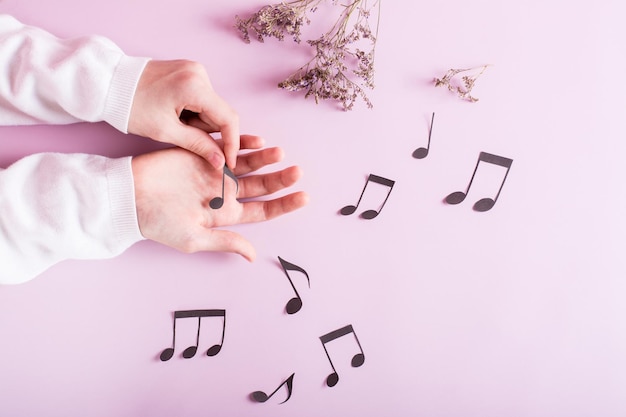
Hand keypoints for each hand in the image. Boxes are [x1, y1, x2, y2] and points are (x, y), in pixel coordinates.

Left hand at [128, 60, 239, 169]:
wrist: (109, 83)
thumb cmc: (132, 106)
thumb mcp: (165, 131)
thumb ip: (198, 146)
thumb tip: (221, 162)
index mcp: (195, 86)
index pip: (228, 118)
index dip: (232, 143)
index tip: (229, 161)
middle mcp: (200, 73)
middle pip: (220, 113)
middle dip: (206, 130)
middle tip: (182, 134)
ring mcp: (195, 69)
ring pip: (212, 107)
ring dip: (198, 121)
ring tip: (172, 121)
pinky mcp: (190, 71)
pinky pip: (203, 97)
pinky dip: (194, 111)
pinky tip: (174, 112)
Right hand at [131, 135, 307, 260]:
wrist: (129, 196)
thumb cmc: (158, 223)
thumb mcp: (194, 238)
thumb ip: (226, 242)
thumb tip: (253, 255)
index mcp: (226, 215)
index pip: (262, 210)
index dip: (284, 205)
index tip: (304, 197)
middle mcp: (223, 193)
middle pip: (260, 185)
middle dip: (280, 179)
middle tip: (298, 172)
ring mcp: (214, 172)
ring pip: (248, 164)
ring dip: (265, 159)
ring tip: (280, 154)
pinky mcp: (202, 154)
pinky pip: (228, 147)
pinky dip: (243, 143)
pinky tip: (258, 141)